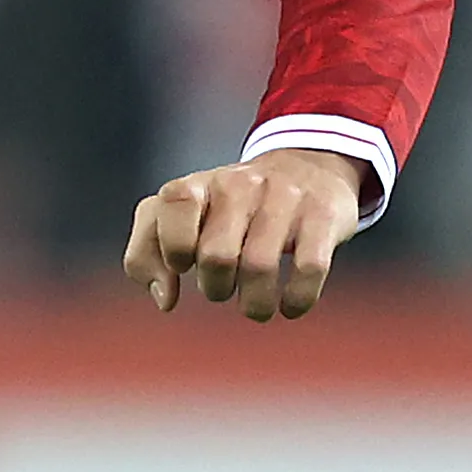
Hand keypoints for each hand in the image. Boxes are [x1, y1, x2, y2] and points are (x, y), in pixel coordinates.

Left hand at [121, 143, 365, 320]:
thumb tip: (164, 299)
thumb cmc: (230, 208)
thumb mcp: (182, 215)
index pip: (171, 204)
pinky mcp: (323, 216)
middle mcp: (241, 184)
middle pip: (215, 256)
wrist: (309, 165)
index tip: (184, 265)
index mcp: (201, 184)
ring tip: (255, 306)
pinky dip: (296, 301)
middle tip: (223, 288)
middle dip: (215, 288)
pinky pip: (309, 268)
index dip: (171, 248)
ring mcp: (285, 198)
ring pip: (260, 267)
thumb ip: (147, 252)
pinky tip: (290, 306)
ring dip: (254, 304)